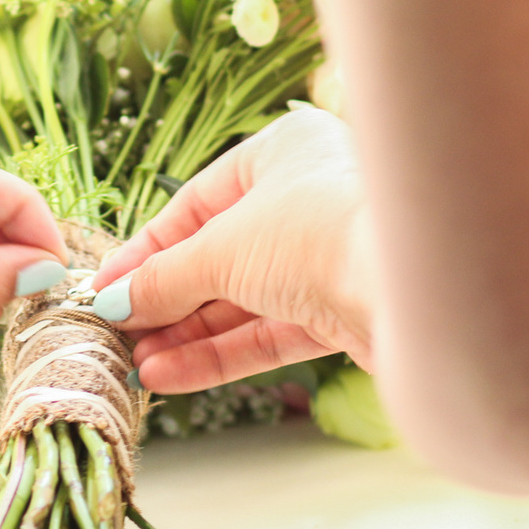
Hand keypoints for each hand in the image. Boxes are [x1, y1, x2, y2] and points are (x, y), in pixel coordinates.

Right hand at [90, 107, 372, 391]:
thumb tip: (118, 302)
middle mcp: (310, 200)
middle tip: (115, 331)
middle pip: (218, 257)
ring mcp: (330, 259)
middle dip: (164, 300)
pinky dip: (219, 354)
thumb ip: (164, 279)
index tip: (104, 288)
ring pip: (242, 301)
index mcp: (282, 153)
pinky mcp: (346, 312)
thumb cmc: (320, 234)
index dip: (145, 252)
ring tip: (134, 362)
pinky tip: (169, 374)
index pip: (195, 206)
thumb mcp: (220, 251)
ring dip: (185, 334)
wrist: (424, 288)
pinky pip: (269, 333)